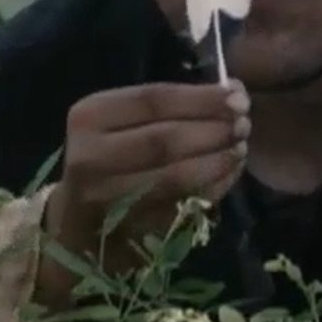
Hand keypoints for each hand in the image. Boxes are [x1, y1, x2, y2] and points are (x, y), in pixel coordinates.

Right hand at [35, 80, 249, 309]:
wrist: (77, 224)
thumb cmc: (107, 157)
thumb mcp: (118, 121)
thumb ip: (167, 106)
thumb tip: (232, 92)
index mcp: (89, 117)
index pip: (152, 100)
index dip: (200, 98)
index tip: (237, 95)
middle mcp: (91, 157)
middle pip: (165, 139)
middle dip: (213, 129)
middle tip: (245, 123)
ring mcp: (109, 199)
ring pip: (175, 177)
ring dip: (217, 160)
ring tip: (240, 147)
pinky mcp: (129, 229)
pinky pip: (182, 205)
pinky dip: (214, 187)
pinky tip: (229, 173)